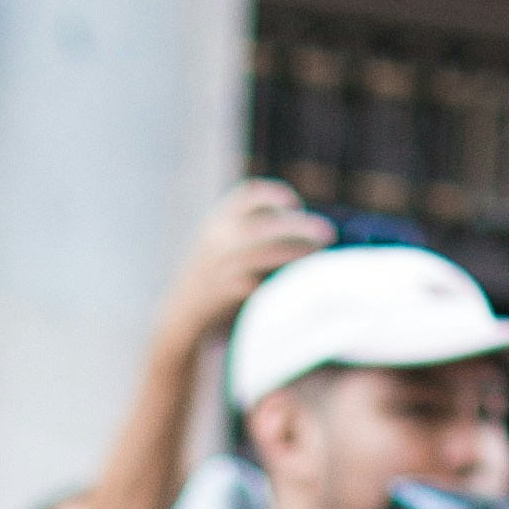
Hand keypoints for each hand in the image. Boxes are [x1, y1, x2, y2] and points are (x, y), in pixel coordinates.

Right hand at [157, 178, 331, 353]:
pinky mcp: (225, 293)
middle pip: (267, 224)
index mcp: (216, 220)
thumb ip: (249, 229)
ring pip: (267, 253)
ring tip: (318, 257)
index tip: (297, 205)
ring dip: (297, 253)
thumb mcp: (220, 242)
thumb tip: (300, 224)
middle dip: (301, 227)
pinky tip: (298, 281)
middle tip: (327, 233)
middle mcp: (217, 239)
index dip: (277, 195)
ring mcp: (220, 266)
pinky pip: (261, 282)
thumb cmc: (211, 277)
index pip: (250, 194)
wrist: (180, 313)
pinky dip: (281, 280)